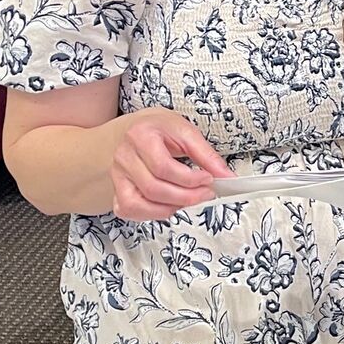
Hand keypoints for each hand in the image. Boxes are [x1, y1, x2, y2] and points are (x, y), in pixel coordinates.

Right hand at [111, 109, 231, 220]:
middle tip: (206, 193)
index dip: (189, 179)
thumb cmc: (159, 129)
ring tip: (188, 199)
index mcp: (140, 136)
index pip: (163, 167)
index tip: (208, 179)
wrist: (136, 129)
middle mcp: (124, 156)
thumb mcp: (185, 132)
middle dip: (186, 197)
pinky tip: (168, 205)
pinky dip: (151, 214)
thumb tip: (226, 177)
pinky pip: (129, 210)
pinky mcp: (117, 189)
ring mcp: (118, 175)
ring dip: (171, 207)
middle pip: (154, 189)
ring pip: (139, 204)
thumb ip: (206, 155)